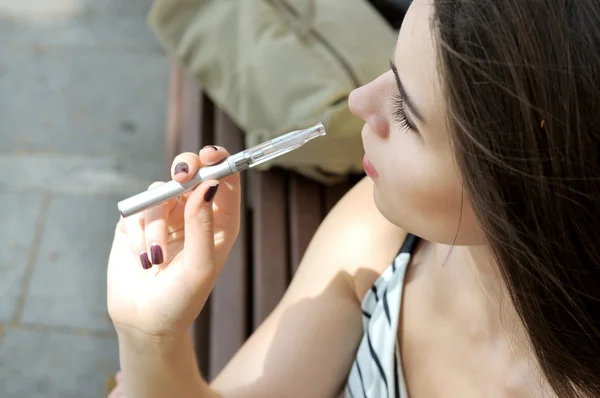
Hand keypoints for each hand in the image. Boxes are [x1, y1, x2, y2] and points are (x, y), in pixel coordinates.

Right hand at [107, 146, 240, 340]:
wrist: (144, 322)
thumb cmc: (182, 299)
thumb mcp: (200, 264)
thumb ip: (202, 224)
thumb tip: (208, 184)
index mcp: (220, 221)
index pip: (225, 179)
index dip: (220, 161)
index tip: (209, 156)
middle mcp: (194, 213)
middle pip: (193, 170)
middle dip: (186, 168)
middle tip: (180, 176)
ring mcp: (166, 215)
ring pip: (160, 192)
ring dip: (156, 224)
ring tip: (156, 258)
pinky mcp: (139, 222)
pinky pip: (137, 209)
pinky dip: (138, 232)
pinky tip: (142, 258)